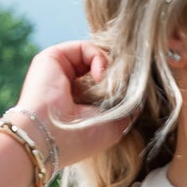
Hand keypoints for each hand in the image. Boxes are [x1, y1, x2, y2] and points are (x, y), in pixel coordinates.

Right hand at [13, 41, 133, 168]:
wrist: (46, 136)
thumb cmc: (77, 139)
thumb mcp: (111, 129)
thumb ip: (127, 111)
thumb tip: (140, 96)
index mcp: (77, 106)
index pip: (103, 87)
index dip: (119, 86)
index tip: (131, 93)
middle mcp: (67, 87)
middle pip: (100, 69)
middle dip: (116, 74)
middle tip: (124, 85)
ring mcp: (59, 71)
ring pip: (94, 57)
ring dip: (109, 67)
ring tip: (109, 84)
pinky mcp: (53, 57)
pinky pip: (85, 47)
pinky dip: (100, 58)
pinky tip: (101, 76)